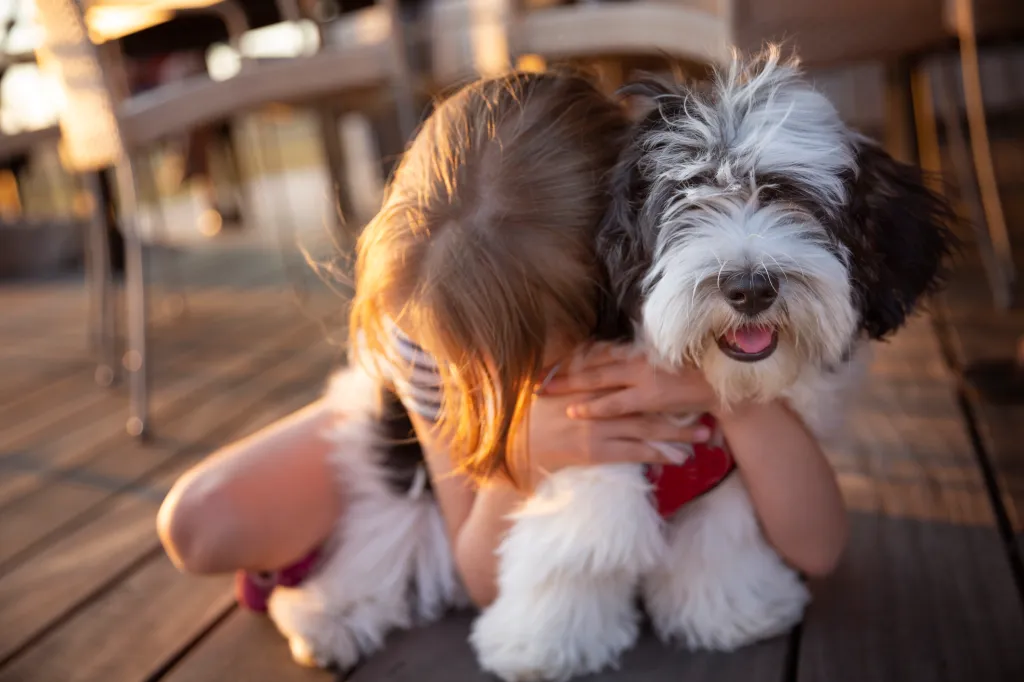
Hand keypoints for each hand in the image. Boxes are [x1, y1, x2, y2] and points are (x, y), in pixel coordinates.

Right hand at [512, 387, 711, 491]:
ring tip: (702, 436)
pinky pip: (632, 452)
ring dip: (676, 432)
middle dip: (677, 406)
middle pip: (645, 401)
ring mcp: (595, 426)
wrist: (510, 446)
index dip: (657, 380)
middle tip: (706, 407)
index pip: (628, 378)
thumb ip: (574, 374)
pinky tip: (677, 458)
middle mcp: (594, 401)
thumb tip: (596, 358)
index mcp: (586, 383)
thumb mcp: (549, 388)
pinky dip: (656, 453)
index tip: (683, 381)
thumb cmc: (527, 418)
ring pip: (645, 426)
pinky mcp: (593, 450)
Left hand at [541, 343, 719, 418]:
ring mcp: (641, 377)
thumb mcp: (664, 358)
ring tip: (544, 391)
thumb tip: (616, 362)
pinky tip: (574, 410)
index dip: (571, 356)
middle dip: (561, 371)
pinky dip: (593, 407)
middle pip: (589, 363)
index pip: (597, 351)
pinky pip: (615, 403)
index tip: (549, 360)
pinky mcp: (650, 396)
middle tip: (535, 376)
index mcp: (638, 349)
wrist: (724, 381)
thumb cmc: (694, 370)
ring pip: (596, 380)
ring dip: (568, 386)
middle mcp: (636, 359)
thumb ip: (640, 360)